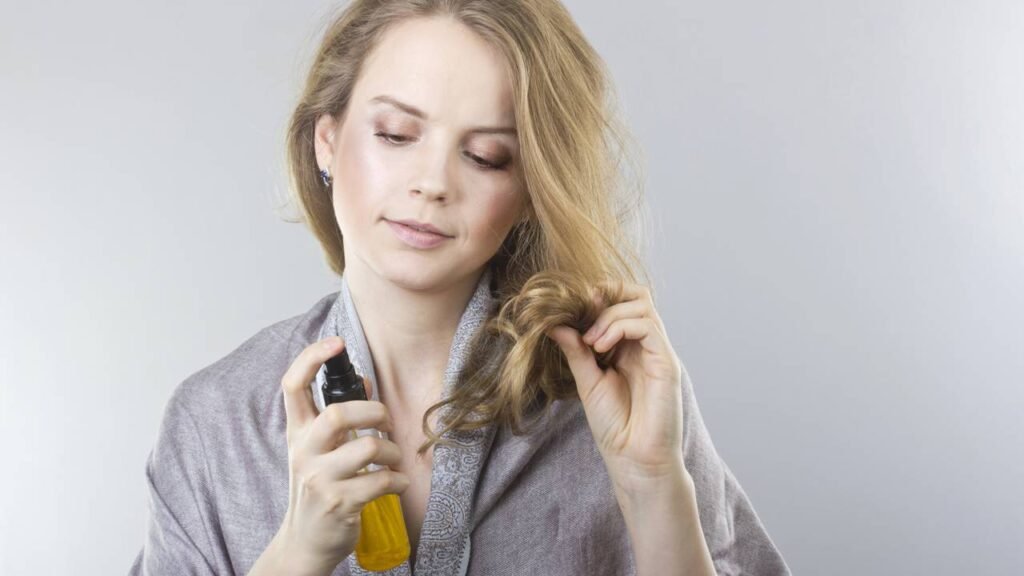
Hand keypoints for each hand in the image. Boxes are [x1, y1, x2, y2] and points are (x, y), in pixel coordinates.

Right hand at [275, 337, 410, 572]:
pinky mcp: (339, 504)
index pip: (291, 385)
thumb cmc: (319, 486)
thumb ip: (338, 414)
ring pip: (368, 447)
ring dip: (392, 452)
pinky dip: (398, 480)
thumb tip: (365, 380)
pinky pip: (382, 481)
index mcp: (297, 432)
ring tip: (392, 460)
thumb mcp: (319, 448)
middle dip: (374, 412)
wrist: (306, 541)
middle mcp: (303, 452)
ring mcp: (319, 479)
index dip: (311, 358)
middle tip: (386, 424)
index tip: (336, 343)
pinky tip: (396, 483)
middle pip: (337, 413)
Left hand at [545, 281, 685, 492]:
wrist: (634, 460)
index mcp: (629, 347)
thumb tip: (554, 322)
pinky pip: (648, 326)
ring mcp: (658, 352)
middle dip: (606, 295)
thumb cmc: (615, 426)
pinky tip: (601, 347)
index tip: (572, 310)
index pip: (622, 302)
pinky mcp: (666, 363)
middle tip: (582, 314)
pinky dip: (621, 327)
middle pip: (636, 294)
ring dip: (609, 315)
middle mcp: (646, 345)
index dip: (598, 296)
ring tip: (591, 342)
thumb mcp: (587, 381)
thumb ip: (576, 351)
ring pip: (642, 305)